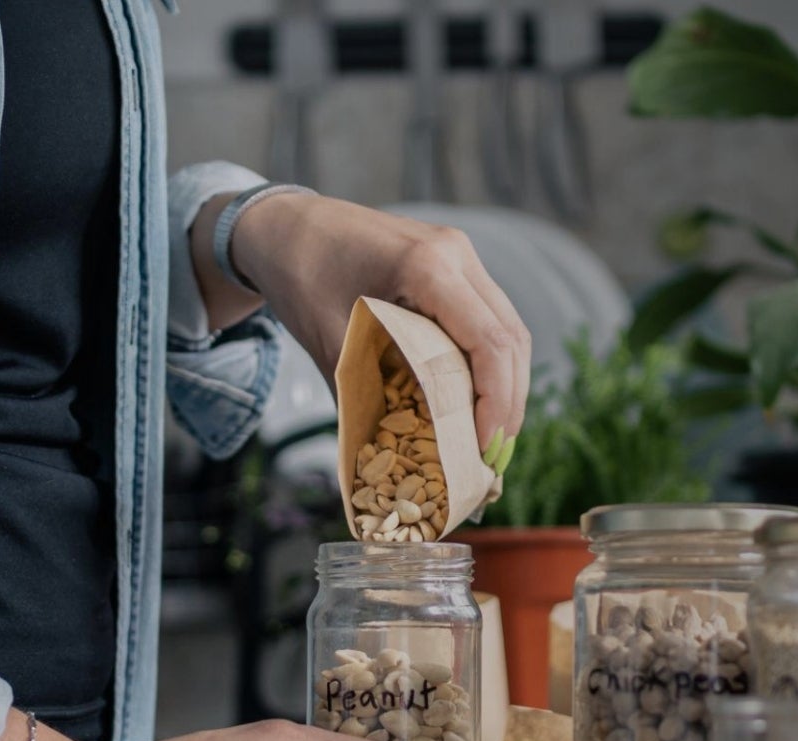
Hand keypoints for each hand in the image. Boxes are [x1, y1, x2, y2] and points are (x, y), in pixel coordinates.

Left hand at [224, 193, 531, 450]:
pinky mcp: (455, 265)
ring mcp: (460, 255)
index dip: (496, 401)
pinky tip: (474, 399)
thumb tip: (382, 459)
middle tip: (490, 456)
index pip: (489, 341)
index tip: (482, 449)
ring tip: (488, 436)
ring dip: (505, 385)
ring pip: (508, 329)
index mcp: (427, 265)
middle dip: (507, 403)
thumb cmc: (299, 274)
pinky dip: (489, 363)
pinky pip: (488, 318)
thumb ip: (357, 395)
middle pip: (511, 338)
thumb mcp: (326, 339)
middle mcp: (456, 254)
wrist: (286, 225)